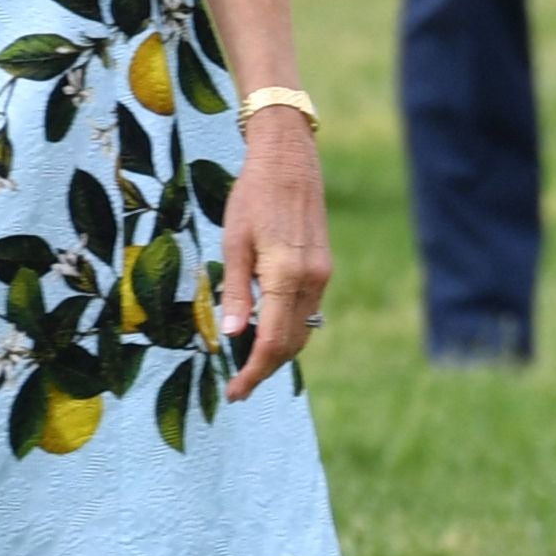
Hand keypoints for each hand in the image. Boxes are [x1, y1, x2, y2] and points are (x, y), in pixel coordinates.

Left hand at [221, 108, 330, 399]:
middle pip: (290, 344)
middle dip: (265, 369)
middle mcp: (310, 282)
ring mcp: (321, 276)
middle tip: (237, 385)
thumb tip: (232, 335)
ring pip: (302, 331)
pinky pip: (308, 313)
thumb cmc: (253, 198)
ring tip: (248, 363)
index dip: (252, 372)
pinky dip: (288, 330)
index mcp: (285, 276)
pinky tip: (267, 330)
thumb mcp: (233, 243)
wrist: (290, 163)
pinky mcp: (323, 269)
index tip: (234, 391)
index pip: (270, 342)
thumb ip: (237, 292)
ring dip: (278, 353)